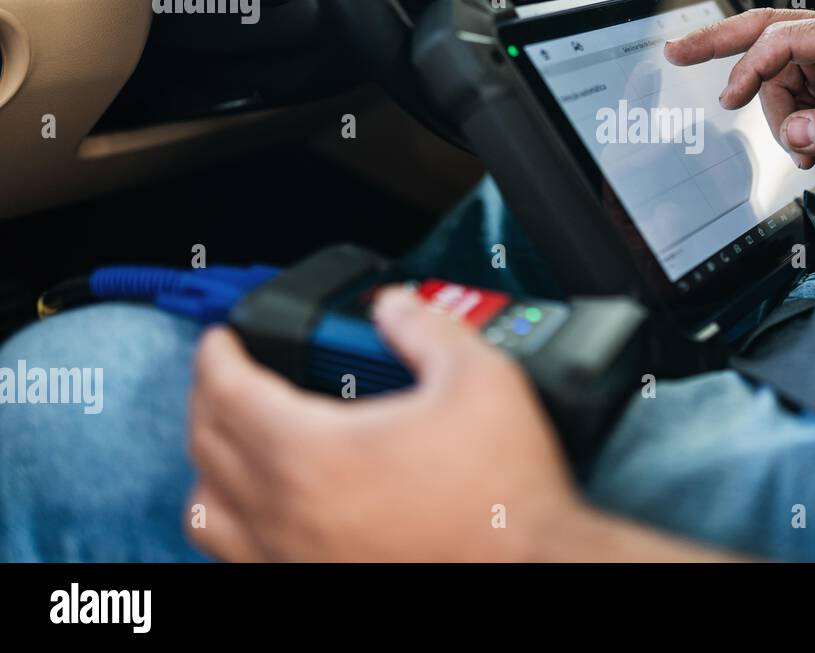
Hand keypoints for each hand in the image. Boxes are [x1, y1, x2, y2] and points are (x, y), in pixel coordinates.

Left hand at [185, 287, 581, 561]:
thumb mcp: (481, 381)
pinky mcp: (307, 586)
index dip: (218, 355)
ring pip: (205, 512)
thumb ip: (428, 330)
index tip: (222, 338)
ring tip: (236, 438)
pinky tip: (267, 505)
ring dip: (209, 464)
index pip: (228, 393)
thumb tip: (393, 306)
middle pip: (205, 446)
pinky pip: (234, 555)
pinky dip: (233, 521)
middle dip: (207, 398)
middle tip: (228, 374)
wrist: (531, 570)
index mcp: (314, 454)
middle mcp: (285, 515)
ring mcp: (289, 560)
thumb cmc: (503, 493)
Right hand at [665, 8, 814, 166]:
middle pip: (765, 29)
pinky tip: (811, 143)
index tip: (731, 99)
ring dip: (780, 115)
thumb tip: (798, 132)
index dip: (750, 68)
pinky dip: (794, 120)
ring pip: (778, 76)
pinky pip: (796, 92)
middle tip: (675, 51)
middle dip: (719, 42)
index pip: (783, 38)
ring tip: (807, 150)